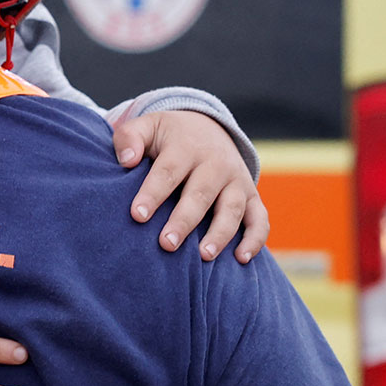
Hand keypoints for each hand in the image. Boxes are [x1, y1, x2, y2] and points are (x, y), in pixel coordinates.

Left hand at [113, 110, 269, 263]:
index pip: (168, 172)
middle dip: (184, 220)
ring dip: (220, 233)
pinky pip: (259, 219)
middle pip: (200, 194)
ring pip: (231, 208)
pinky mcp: (252, 196)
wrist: (209, 128)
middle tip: (166, 243)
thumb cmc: (168, 136)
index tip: (137, 215)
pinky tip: (241, 259)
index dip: (153, 193)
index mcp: (186, 147)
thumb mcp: (147, 127)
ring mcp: (236, 180)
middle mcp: (215, 164)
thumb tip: (126, 161)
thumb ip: (129, 138)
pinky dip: (255, 238)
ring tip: (204, 256)